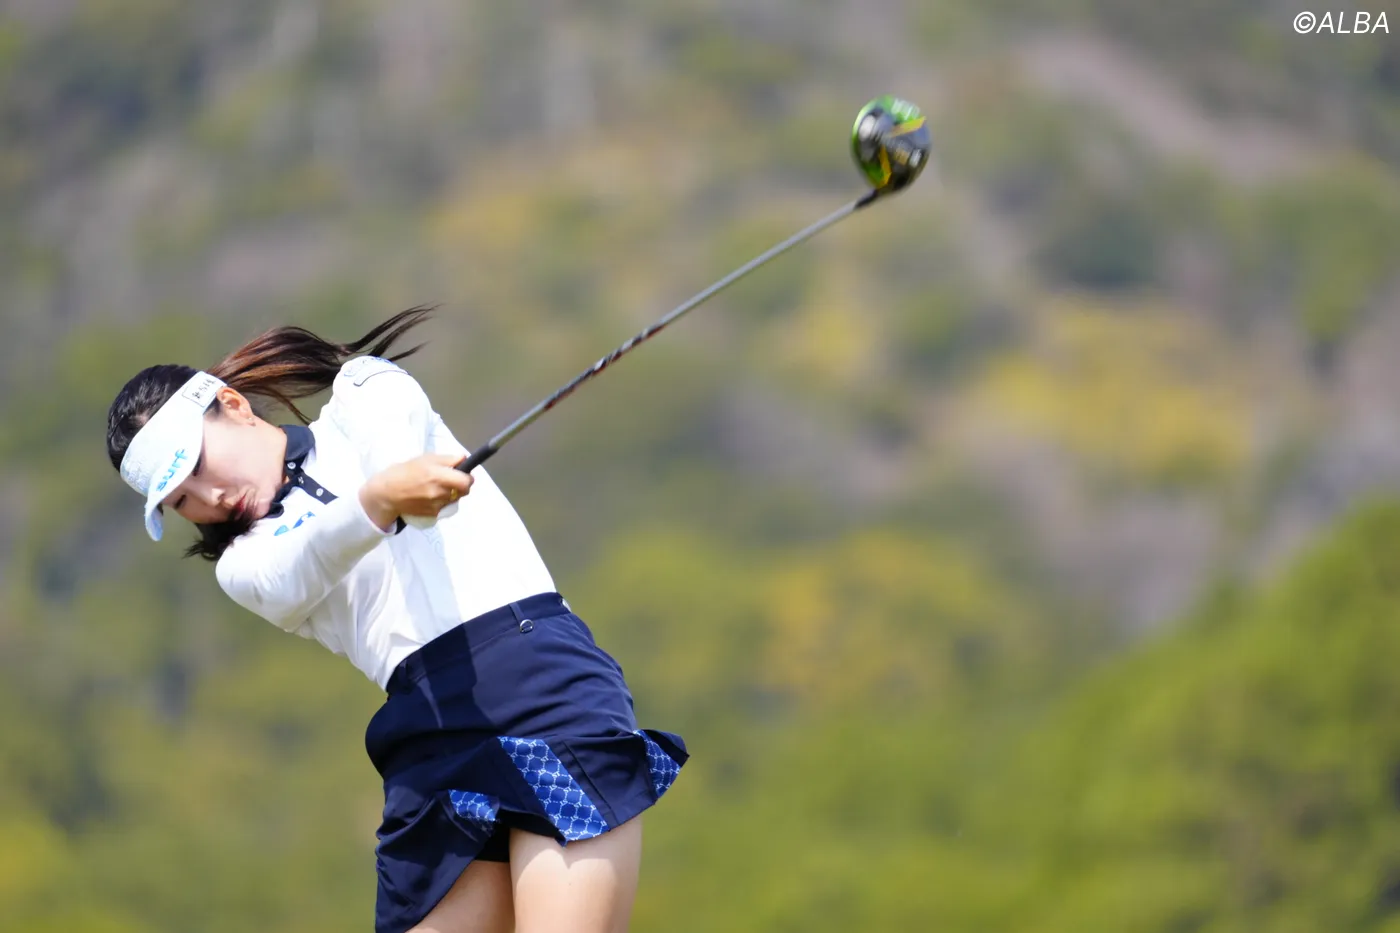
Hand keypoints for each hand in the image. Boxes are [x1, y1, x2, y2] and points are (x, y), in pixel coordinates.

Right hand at [359, 453, 473, 530]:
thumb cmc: (405, 471)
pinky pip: (445, 507)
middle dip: (462, 486)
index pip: (466, 481)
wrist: (387, 494)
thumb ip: (447, 459)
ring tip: (436, 487)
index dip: (468, 477)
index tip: (463, 474)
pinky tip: (429, 496)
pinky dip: (442, 502)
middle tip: (452, 480)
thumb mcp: (425, 459)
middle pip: (464, 491)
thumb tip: (464, 459)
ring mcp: (437, 505)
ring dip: (451, 494)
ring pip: (455, 499)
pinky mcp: (433, 515)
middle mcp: (439, 492)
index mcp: (437, 475)